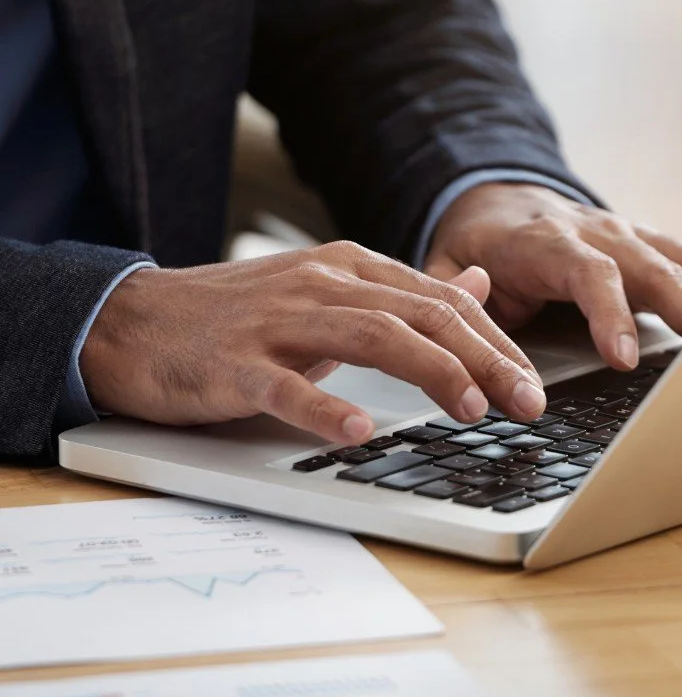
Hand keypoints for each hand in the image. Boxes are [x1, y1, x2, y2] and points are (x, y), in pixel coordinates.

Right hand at [81, 241, 546, 443]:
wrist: (134, 319)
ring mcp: (278, 321)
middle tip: (526, 402)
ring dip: (429, 372)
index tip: (531, 381)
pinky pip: (286, 385)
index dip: (494, 341)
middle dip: (484, 358)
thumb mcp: (331, 290)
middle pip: (420, 315)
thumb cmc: (241, 315)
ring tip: (471, 410)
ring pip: (370, 336)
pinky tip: (358, 430)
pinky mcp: (235, 364)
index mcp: (349, 266)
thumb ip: (405, 292)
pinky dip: (325, 406)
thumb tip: (479, 284)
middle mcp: (322, 283)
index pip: (440, 300)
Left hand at [425, 184, 681, 370]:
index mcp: (547, 242)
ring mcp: (630, 235)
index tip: (622, 357)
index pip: (588, 273)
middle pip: (652, 267)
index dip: (608, 312)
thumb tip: (474, 311)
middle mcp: (598, 233)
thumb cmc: (476, 244)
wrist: (499, 196)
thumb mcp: (443, 265)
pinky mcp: (650, 244)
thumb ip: (454, 288)